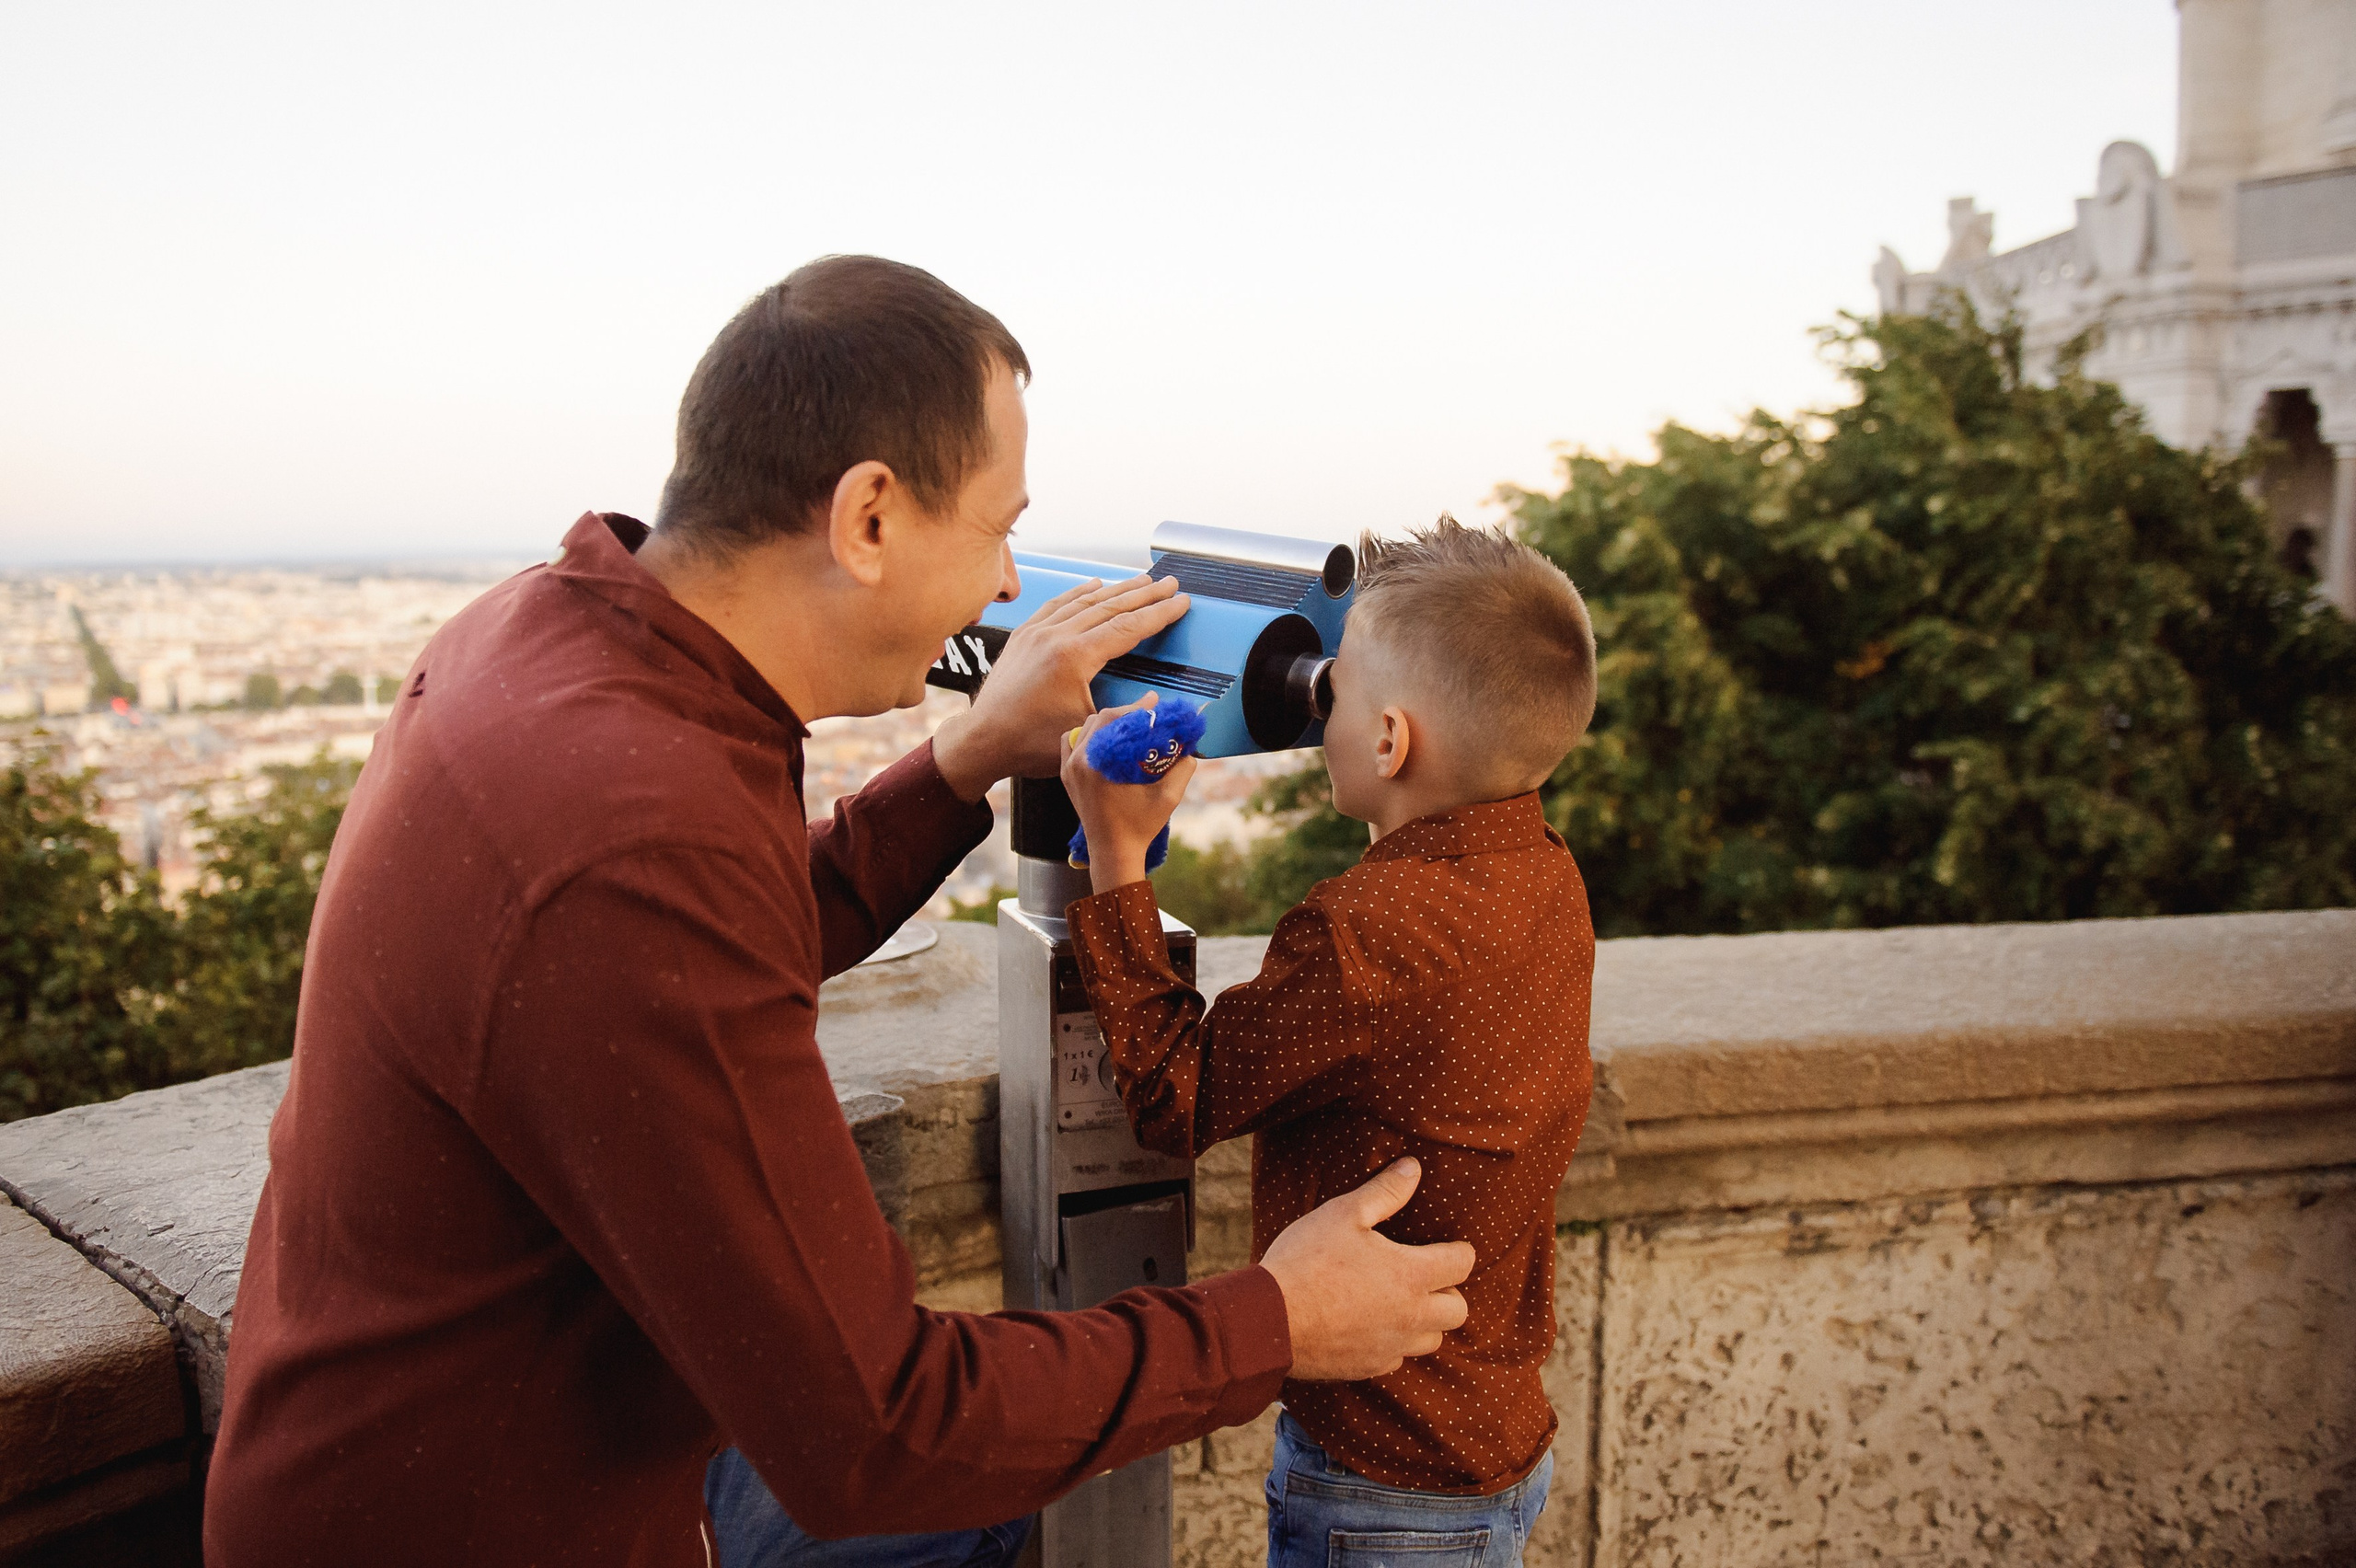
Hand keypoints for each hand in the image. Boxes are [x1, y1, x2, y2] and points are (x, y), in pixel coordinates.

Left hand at [932, 574, 1189, 801]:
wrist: (984, 740)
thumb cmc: (1031, 743)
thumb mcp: (1087, 733)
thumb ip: (1124, 716)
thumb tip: (1155, 703)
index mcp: (1074, 658)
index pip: (1128, 628)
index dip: (1158, 614)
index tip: (1181, 602)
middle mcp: (1055, 636)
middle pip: (1110, 606)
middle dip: (1145, 594)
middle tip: (1170, 582)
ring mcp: (1036, 632)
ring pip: (1085, 601)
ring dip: (1117, 589)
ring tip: (1142, 580)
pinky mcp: (1023, 635)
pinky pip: (1057, 604)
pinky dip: (1080, 592)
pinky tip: (1094, 585)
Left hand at [1060, 694, 1199, 893]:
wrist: (1113, 853)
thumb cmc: (1139, 827)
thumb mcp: (1168, 798)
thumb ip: (1183, 769)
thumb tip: (1190, 749)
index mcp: (1097, 763)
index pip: (1114, 719)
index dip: (1137, 707)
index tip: (1154, 700)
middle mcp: (1077, 762)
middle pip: (1099, 719)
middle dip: (1126, 712)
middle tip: (1147, 712)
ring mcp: (1069, 769)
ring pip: (1085, 728)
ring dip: (1108, 722)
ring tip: (1130, 725)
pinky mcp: (1067, 777)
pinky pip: (1072, 743)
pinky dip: (1088, 736)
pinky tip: (1106, 741)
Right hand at [1257, 1158, 1471, 1381]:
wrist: (1268, 1319)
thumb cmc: (1307, 1261)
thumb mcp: (1344, 1214)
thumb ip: (1384, 1191)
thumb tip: (1414, 1168)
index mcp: (1411, 1275)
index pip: (1462, 1264)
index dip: (1460, 1251)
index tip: (1448, 1246)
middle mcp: (1411, 1317)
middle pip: (1457, 1310)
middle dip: (1448, 1291)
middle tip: (1423, 1275)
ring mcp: (1390, 1347)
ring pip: (1431, 1340)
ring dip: (1425, 1321)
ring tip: (1401, 1302)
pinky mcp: (1368, 1368)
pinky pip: (1397, 1359)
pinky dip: (1394, 1343)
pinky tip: (1371, 1326)